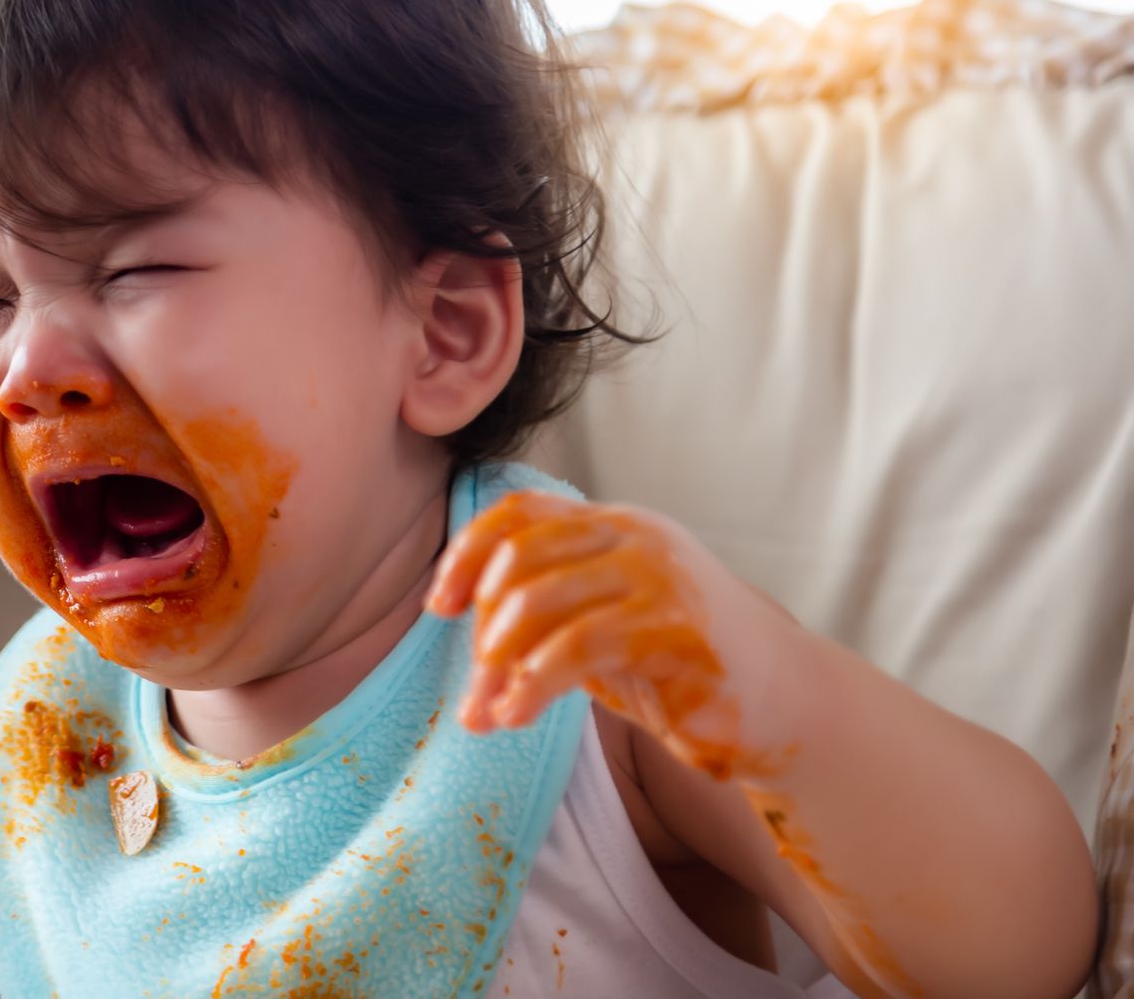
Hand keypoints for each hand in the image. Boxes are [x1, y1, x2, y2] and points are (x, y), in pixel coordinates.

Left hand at [427, 491, 808, 780]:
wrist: (785, 703)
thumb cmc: (681, 666)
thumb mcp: (604, 624)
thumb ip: (548, 614)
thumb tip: (467, 638)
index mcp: (613, 525)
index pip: (519, 511)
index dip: (468, 553)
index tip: (440, 606)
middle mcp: (633, 538)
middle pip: (519, 558)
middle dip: (483, 627)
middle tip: (475, 684)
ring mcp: (657, 578)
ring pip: (538, 602)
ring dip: (497, 665)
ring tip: (488, 711)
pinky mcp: (673, 628)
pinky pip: (576, 647)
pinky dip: (531, 684)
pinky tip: (515, 716)